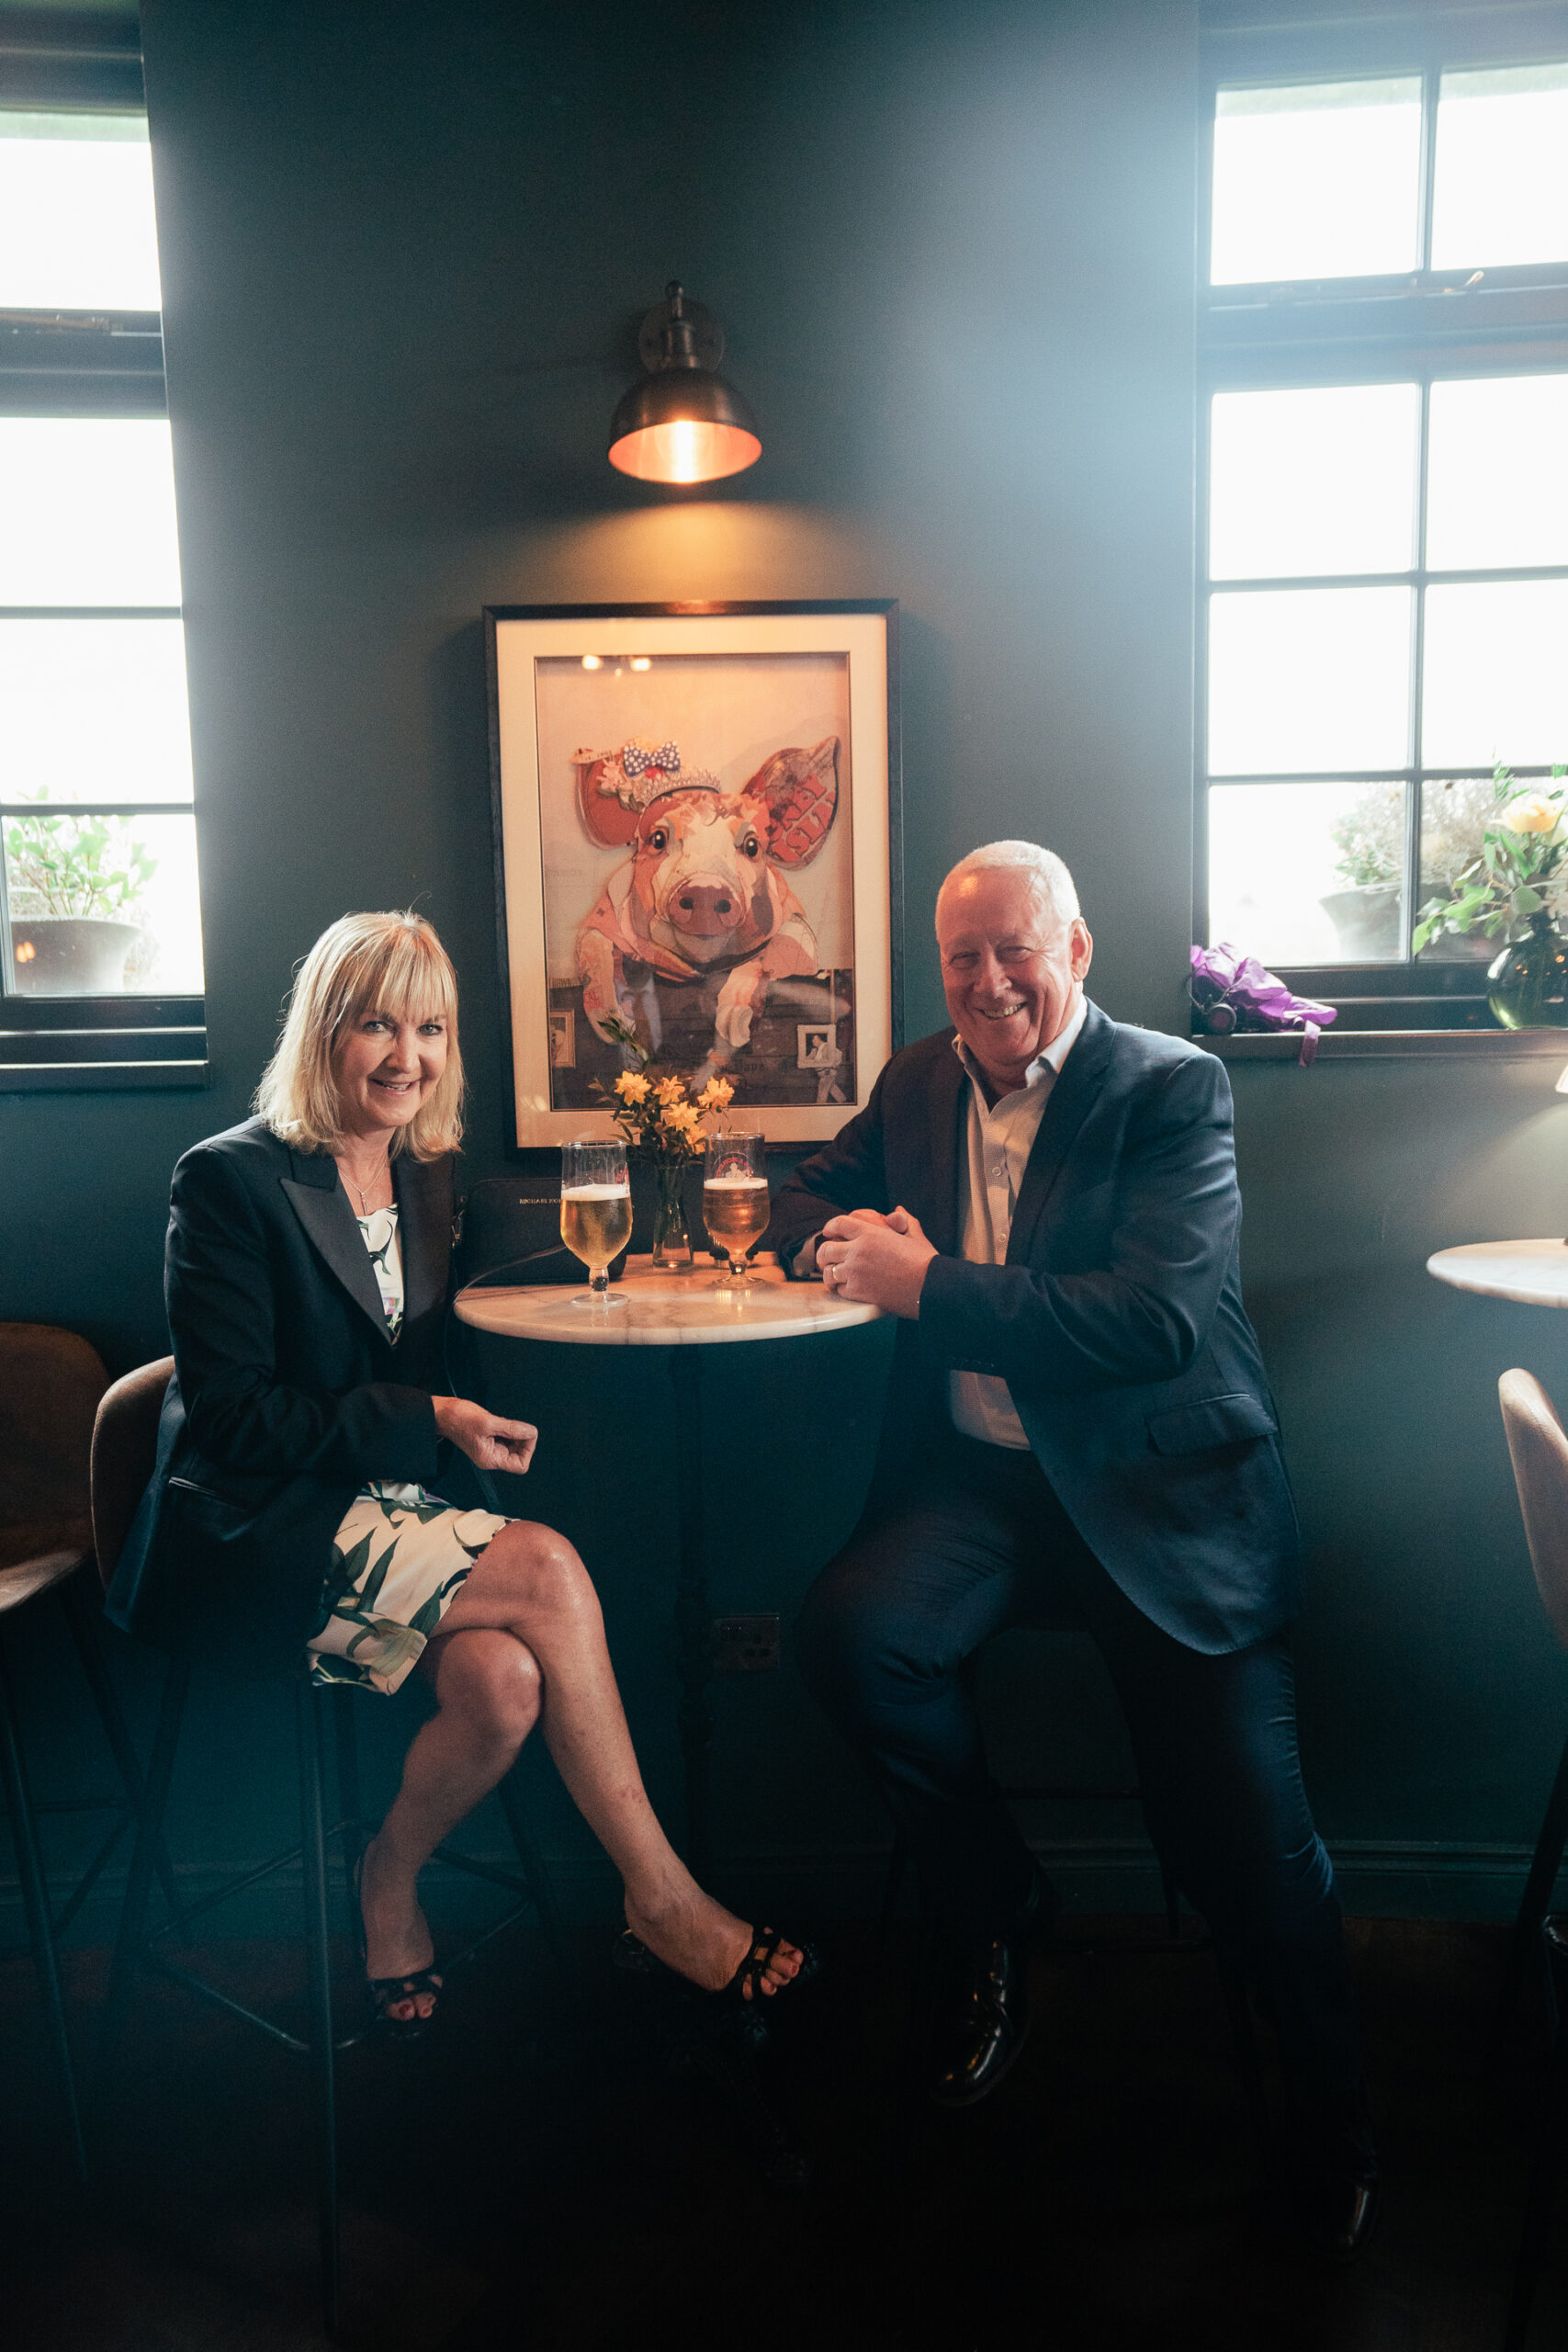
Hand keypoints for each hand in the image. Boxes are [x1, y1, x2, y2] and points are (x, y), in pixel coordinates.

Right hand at [433, 1394, 537, 1475]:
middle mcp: (491, 1456)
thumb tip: (531, 1432)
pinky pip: (506, 1436)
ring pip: (514, 1444)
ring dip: (515, 1432)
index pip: (520, 1465)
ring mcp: (490, 1448)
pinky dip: (508, 1428)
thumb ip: (512, 1428)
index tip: (525, 1434)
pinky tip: (499, 1422)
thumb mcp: (489, 1422)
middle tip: (516, 1425)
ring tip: (503, 1423)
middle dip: (522, 1439)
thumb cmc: (458, 1419)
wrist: (442, 1412)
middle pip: (519, 1454)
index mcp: (490, 1459)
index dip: (528, 1450)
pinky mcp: (488, 1438)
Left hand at [816, 1205, 936, 1319]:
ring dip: (831, 1274)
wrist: (929, 1287)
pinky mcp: (857, 1291)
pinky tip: (848, 1289)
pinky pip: (839, 1290)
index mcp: (870, 1233)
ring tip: (835, 1276)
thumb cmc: (925, 1261)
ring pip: (828, 1272)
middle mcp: (858, 1251)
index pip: (839, 1224)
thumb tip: (899, 1211)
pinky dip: (842, 1289)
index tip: (828, 1232)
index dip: (830, 1227)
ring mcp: (855, 1272)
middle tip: (826, 1259)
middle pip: (826, 1249)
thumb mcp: (916, 1235)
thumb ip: (905, 1221)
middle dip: (824, 1254)